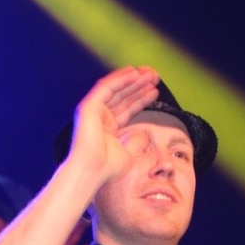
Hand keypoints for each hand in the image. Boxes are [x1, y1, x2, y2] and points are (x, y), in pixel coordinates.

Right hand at [69, 65, 159, 184]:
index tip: (155, 91)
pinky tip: (135, 73)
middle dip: (139, 86)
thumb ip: (136, 143)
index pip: (127, 109)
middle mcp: (100, 117)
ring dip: (133, 80)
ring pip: (116, 90)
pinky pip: (107, 88)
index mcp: (109, 128)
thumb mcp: (129, 154)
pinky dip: (120, 79)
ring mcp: (93, 111)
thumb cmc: (108, 168)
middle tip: (155, 76)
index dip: (141, 99)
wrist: (92, 171)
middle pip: (123, 97)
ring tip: (150, 73)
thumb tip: (145, 136)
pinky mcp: (89, 106)